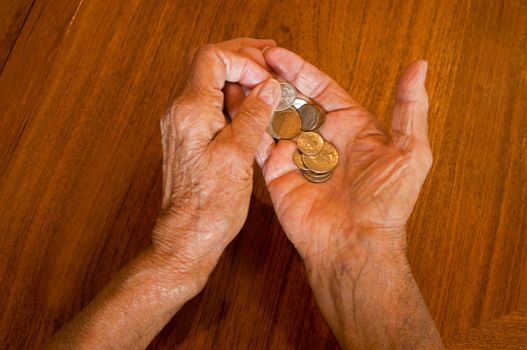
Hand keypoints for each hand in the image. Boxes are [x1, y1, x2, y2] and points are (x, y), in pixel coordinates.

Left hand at [153, 38, 280, 276]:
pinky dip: (231, 94)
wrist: (188, 236)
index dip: (244, 60)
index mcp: (190, 111)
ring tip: (265, 75)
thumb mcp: (238, 156)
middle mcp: (180, 112)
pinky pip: (209, 101)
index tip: (266, 79)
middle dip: (241, 56)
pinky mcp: (189, 136)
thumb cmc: (210, 205)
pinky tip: (252, 101)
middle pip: (208, 63)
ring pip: (208, 80)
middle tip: (270, 57)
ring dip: (237, 73)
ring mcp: (182, 123)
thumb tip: (268, 87)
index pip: (213, 57)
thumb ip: (253, 115)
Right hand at [257, 47, 431, 262]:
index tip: (278, 54)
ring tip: (239, 76)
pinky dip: (248, 124)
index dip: (300, 70)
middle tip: (252, 60)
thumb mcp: (409, 152)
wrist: (355, 245)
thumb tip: (419, 67)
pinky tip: (236, 105)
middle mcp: (321, 140)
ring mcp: (297, 156)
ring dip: (258, 98)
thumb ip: (410, 108)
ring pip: (273, 119)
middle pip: (293, 100)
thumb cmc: (386, 204)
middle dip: (274, 80)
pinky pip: (259, 144)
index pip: (321, 89)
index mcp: (351, 128)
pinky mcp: (277, 173)